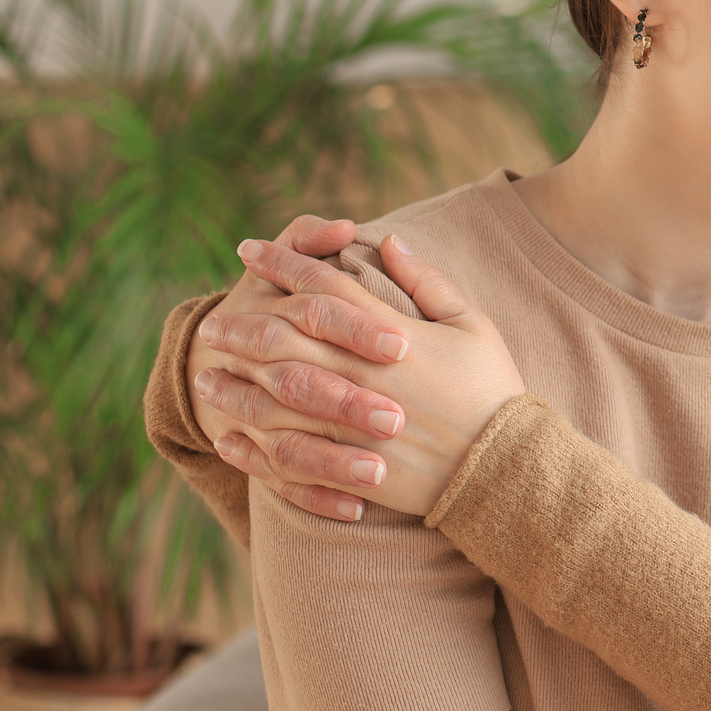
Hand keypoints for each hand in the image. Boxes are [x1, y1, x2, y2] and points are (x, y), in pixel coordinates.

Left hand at [196, 232, 526, 518]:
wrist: (505, 469)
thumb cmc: (493, 391)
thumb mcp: (474, 325)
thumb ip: (428, 282)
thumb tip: (390, 240)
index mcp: (391, 337)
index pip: (322, 288)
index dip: (282, 263)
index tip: (249, 249)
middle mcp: (362, 378)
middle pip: (283, 341)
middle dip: (241, 326)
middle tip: (212, 322)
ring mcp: (350, 427)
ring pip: (273, 399)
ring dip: (234, 383)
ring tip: (205, 375)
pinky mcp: (348, 469)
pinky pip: (285, 456)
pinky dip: (251, 446)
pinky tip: (230, 436)